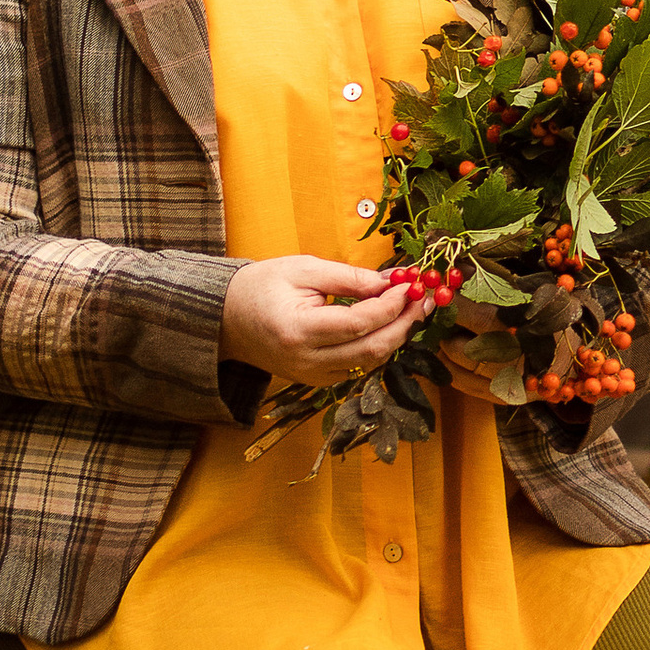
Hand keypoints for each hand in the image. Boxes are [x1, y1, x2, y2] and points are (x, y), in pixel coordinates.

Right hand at [222, 254, 415, 385]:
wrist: (226, 319)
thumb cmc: (261, 286)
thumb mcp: (303, 268)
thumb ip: (348, 277)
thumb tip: (390, 282)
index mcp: (299, 330)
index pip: (359, 323)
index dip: (391, 305)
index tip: (410, 285)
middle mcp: (307, 361)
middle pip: (372, 350)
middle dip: (404, 324)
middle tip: (424, 299)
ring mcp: (312, 376)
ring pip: (370, 363)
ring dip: (396, 337)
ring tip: (412, 309)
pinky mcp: (317, 380)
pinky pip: (358, 367)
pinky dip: (378, 346)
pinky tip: (389, 324)